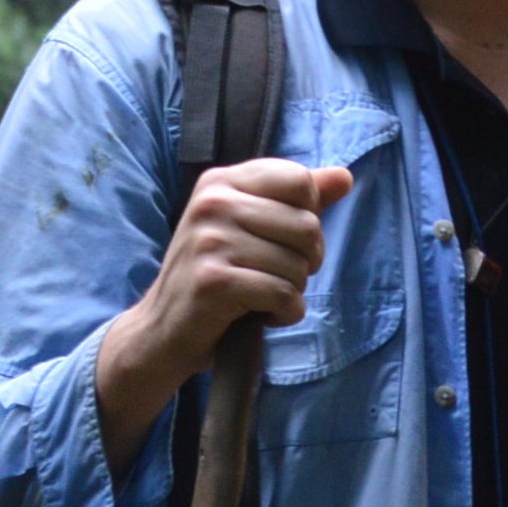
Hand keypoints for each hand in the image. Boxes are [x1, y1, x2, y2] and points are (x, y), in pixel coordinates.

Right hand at [93, 158, 353, 459]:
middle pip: (307, 225)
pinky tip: (262, 315)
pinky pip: (284, 294)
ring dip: (293, 290)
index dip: (308, 217)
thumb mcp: (251, 227)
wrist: (163, 330)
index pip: (299, 180)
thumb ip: (297, 201)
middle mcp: (212, 203)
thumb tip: (344, 177)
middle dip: (306, 260)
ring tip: (263, 296)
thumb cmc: (216, 275)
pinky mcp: (214, 282)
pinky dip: (285, 313)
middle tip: (276, 275)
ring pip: (298, 264)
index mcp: (221, 181)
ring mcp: (209, 241)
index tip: (283, 239)